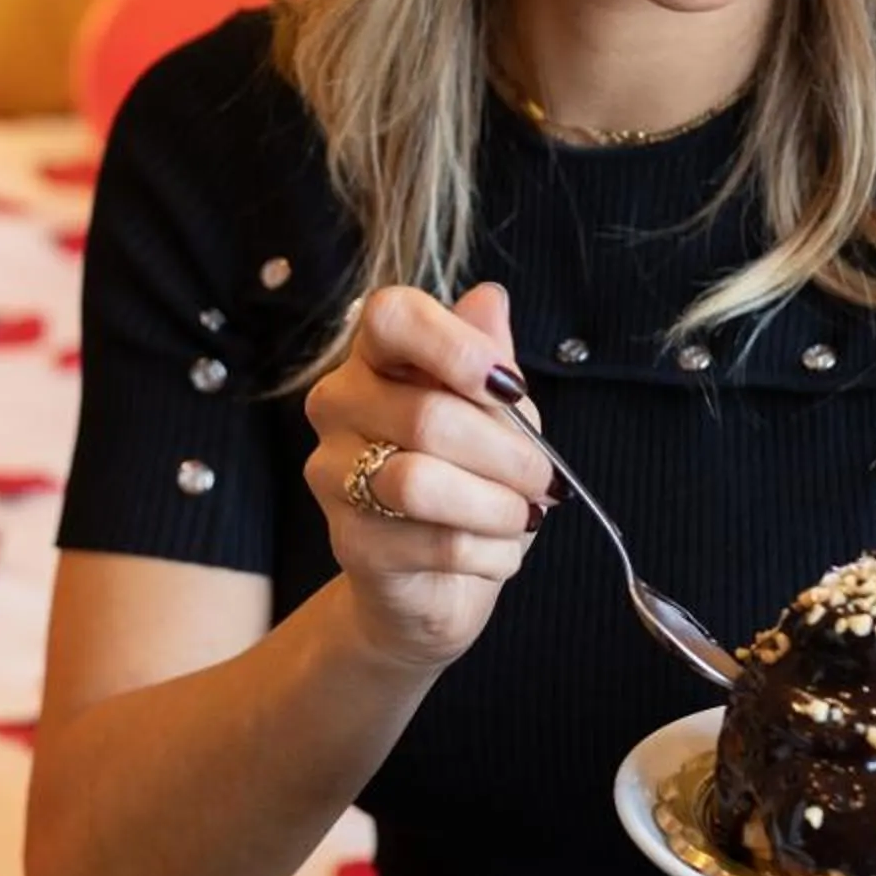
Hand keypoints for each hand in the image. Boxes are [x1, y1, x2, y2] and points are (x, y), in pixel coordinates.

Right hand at [302, 282, 555, 672]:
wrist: (435, 576)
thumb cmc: (467, 476)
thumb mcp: (494, 411)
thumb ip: (488, 359)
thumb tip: (490, 298)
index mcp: (375, 358)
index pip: (390, 317)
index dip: (453, 345)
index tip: (507, 386)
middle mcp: (338, 405)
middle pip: (426, 416)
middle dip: (508, 454)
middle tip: (544, 478)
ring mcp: (332, 474)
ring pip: (421, 483)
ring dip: (496, 506)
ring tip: (523, 515)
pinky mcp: (348, 542)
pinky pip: (433, 543)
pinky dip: (488, 552)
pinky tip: (498, 550)